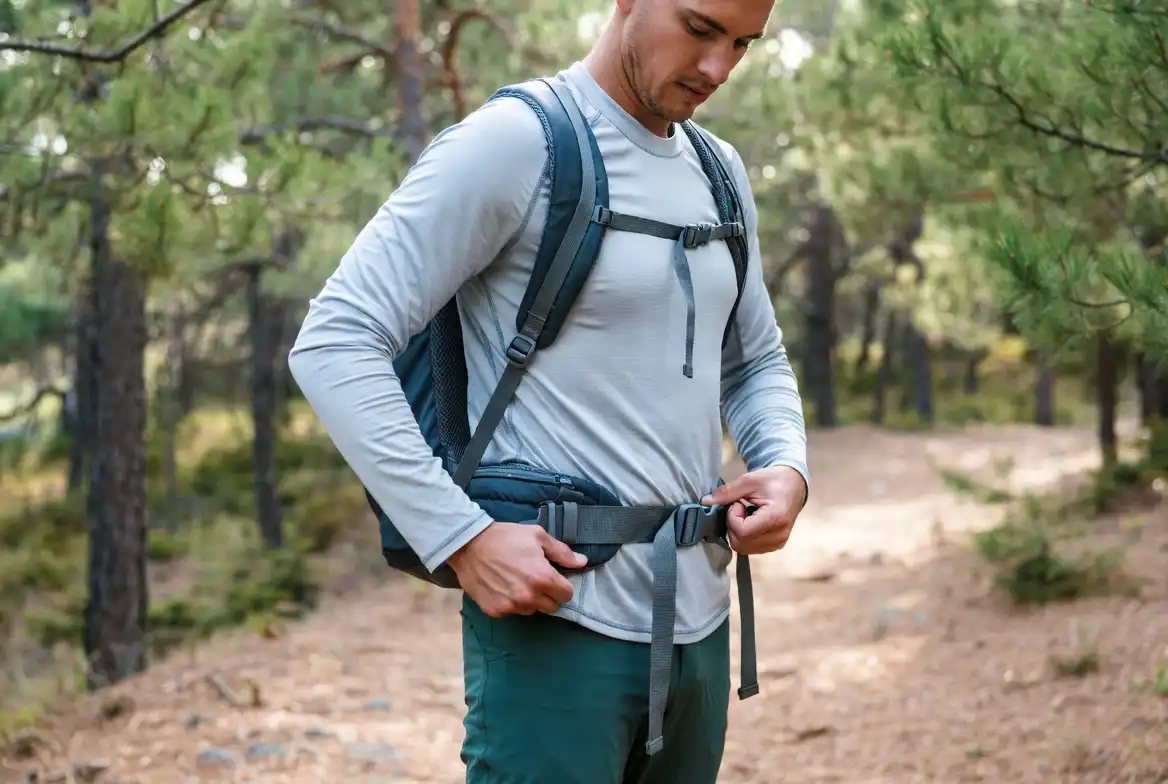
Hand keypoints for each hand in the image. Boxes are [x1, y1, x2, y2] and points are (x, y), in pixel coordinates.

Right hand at [447, 522, 587, 616]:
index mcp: (542, 578)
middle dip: (548, 594)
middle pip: (551, 606)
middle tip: (535, 579)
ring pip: (532, 610)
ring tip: (517, 581)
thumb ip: (562, 552)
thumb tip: (582, 563)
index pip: (566, 595)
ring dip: (530, 600)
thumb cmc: (505, 537)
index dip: (562, 585)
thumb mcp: (537, 536)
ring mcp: (511, 606)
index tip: (554, 578)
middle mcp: (529, 596)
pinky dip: (511, 603)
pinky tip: (503, 587)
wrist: (469, 545)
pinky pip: (512, 612)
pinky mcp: (495, 611)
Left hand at [701, 465, 806, 554]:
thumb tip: (705, 501)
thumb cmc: (773, 480)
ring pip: (743, 548)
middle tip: (740, 508)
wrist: (794, 485)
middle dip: (733, 525)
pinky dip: (745, 536)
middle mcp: (778, 535)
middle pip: (740, 543)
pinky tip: (751, 522)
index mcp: (775, 518)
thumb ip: (727, 492)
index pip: (742, 531)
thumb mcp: (749, 480)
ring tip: (747, 514)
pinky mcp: (776, 546)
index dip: (733, 518)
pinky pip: (750, 548)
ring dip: (738, 532)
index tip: (738, 503)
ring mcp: (778, 543)